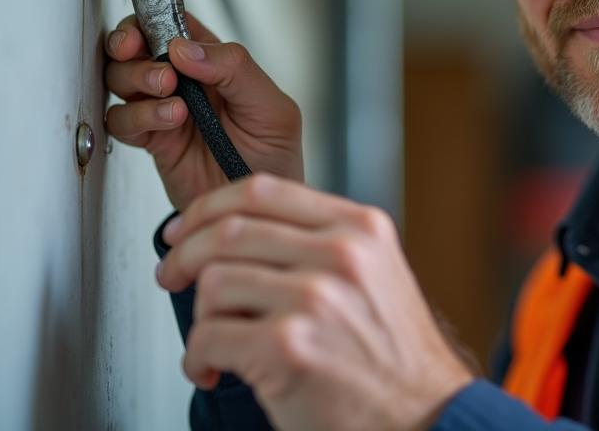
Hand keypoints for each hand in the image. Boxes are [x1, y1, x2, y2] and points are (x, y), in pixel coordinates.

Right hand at [104, 15, 302, 210]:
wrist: (261, 211)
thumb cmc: (275, 158)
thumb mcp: (272, 108)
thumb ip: (235, 70)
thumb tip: (184, 47)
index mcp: (216, 64)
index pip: (175, 24)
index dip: (154, 19)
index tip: (148, 29)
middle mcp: (186, 83)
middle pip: (137, 46)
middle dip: (133, 45)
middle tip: (157, 63)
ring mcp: (166, 110)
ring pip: (122, 79)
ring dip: (137, 80)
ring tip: (169, 92)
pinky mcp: (153, 141)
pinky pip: (123, 120)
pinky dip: (137, 116)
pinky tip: (169, 120)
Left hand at [156, 174, 473, 430]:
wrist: (426, 416)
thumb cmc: (395, 356)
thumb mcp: (375, 274)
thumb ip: (322, 243)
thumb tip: (243, 233)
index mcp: (360, 229)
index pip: (264, 190)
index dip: (209, 206)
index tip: (186, 226)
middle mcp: (340, 255)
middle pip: (229, 231)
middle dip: (184, 256)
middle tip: (172, 274)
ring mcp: (314, 299)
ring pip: (214, 283)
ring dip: (200, 318)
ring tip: (216, 340)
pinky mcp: (288, 347)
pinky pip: (208, 338)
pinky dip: (197, 359)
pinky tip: (215, 369)